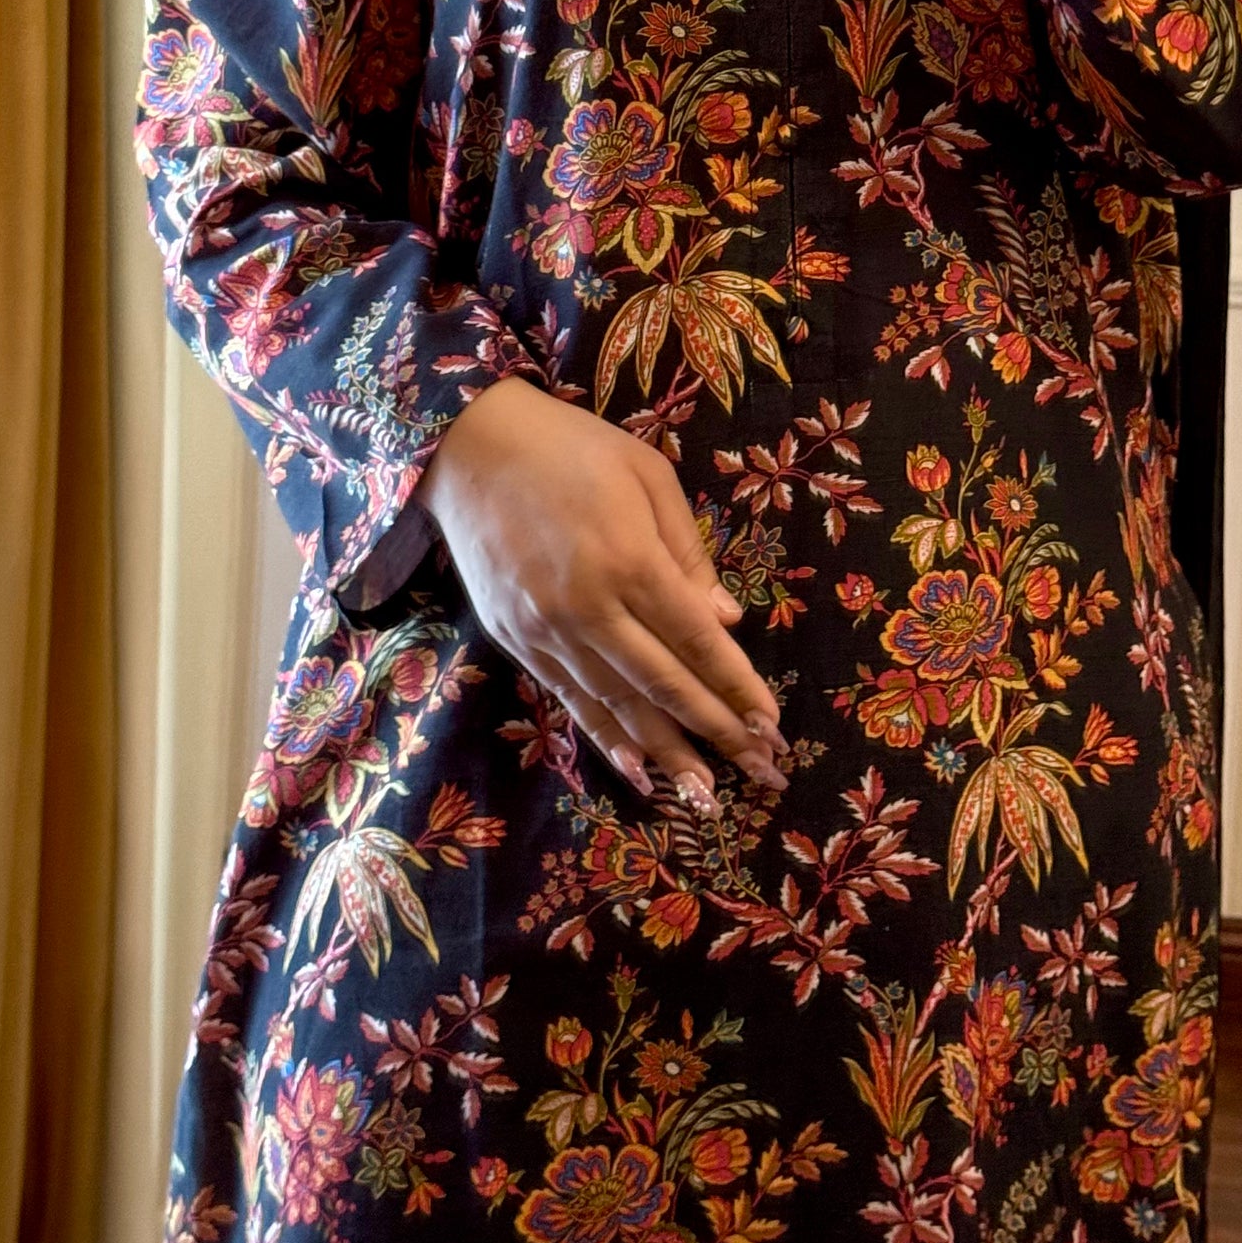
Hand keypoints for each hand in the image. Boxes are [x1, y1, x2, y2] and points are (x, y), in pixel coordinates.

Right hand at [416, 376, 788, 810]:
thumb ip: (688, 552)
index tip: (771, 723)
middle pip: (664, 684)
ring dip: (665, 753)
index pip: (696, 640)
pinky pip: (570, 699)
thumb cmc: (572, 448)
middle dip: (716, 732)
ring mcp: (547, 630)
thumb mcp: (648, 475)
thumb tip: (726, 621)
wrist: (469, 447)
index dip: (736, 686)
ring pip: (617, 705)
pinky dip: (605, 738)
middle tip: (760, 772)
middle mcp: (590, 607)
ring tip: (703, 795)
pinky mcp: (516, 640)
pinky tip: (635, 769)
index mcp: (631, 560)